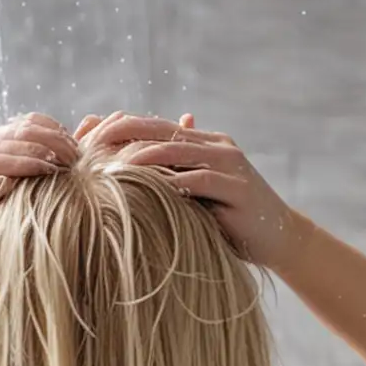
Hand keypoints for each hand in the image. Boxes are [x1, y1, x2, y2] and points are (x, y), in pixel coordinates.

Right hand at [0, 113, 78, 279]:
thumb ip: (21, 174)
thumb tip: (63, 165)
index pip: (23, 125)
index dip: (52, 130)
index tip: (77, 146)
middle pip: (12, 137)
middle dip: (47, 144)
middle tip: (73, 158)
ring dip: (25, 160)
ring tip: (52, 169)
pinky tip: (14, 188)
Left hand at [72, 111, 300, 271]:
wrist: (279, 238)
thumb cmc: (230, 222)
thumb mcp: (196, 197)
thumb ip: (170, 178)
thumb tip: (131, 170)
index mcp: (203, 142)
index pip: (155, 127)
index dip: (121, 128)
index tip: (86, 136)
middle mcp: (216, 146)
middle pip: (161, 131)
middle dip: (123, 134)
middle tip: (89, 142)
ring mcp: (229, 164)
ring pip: (178, 151)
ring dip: (143, 156)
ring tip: (110, 165)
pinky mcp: (238, 187)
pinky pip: (200, 180)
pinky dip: (174, 183)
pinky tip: (148, 191)